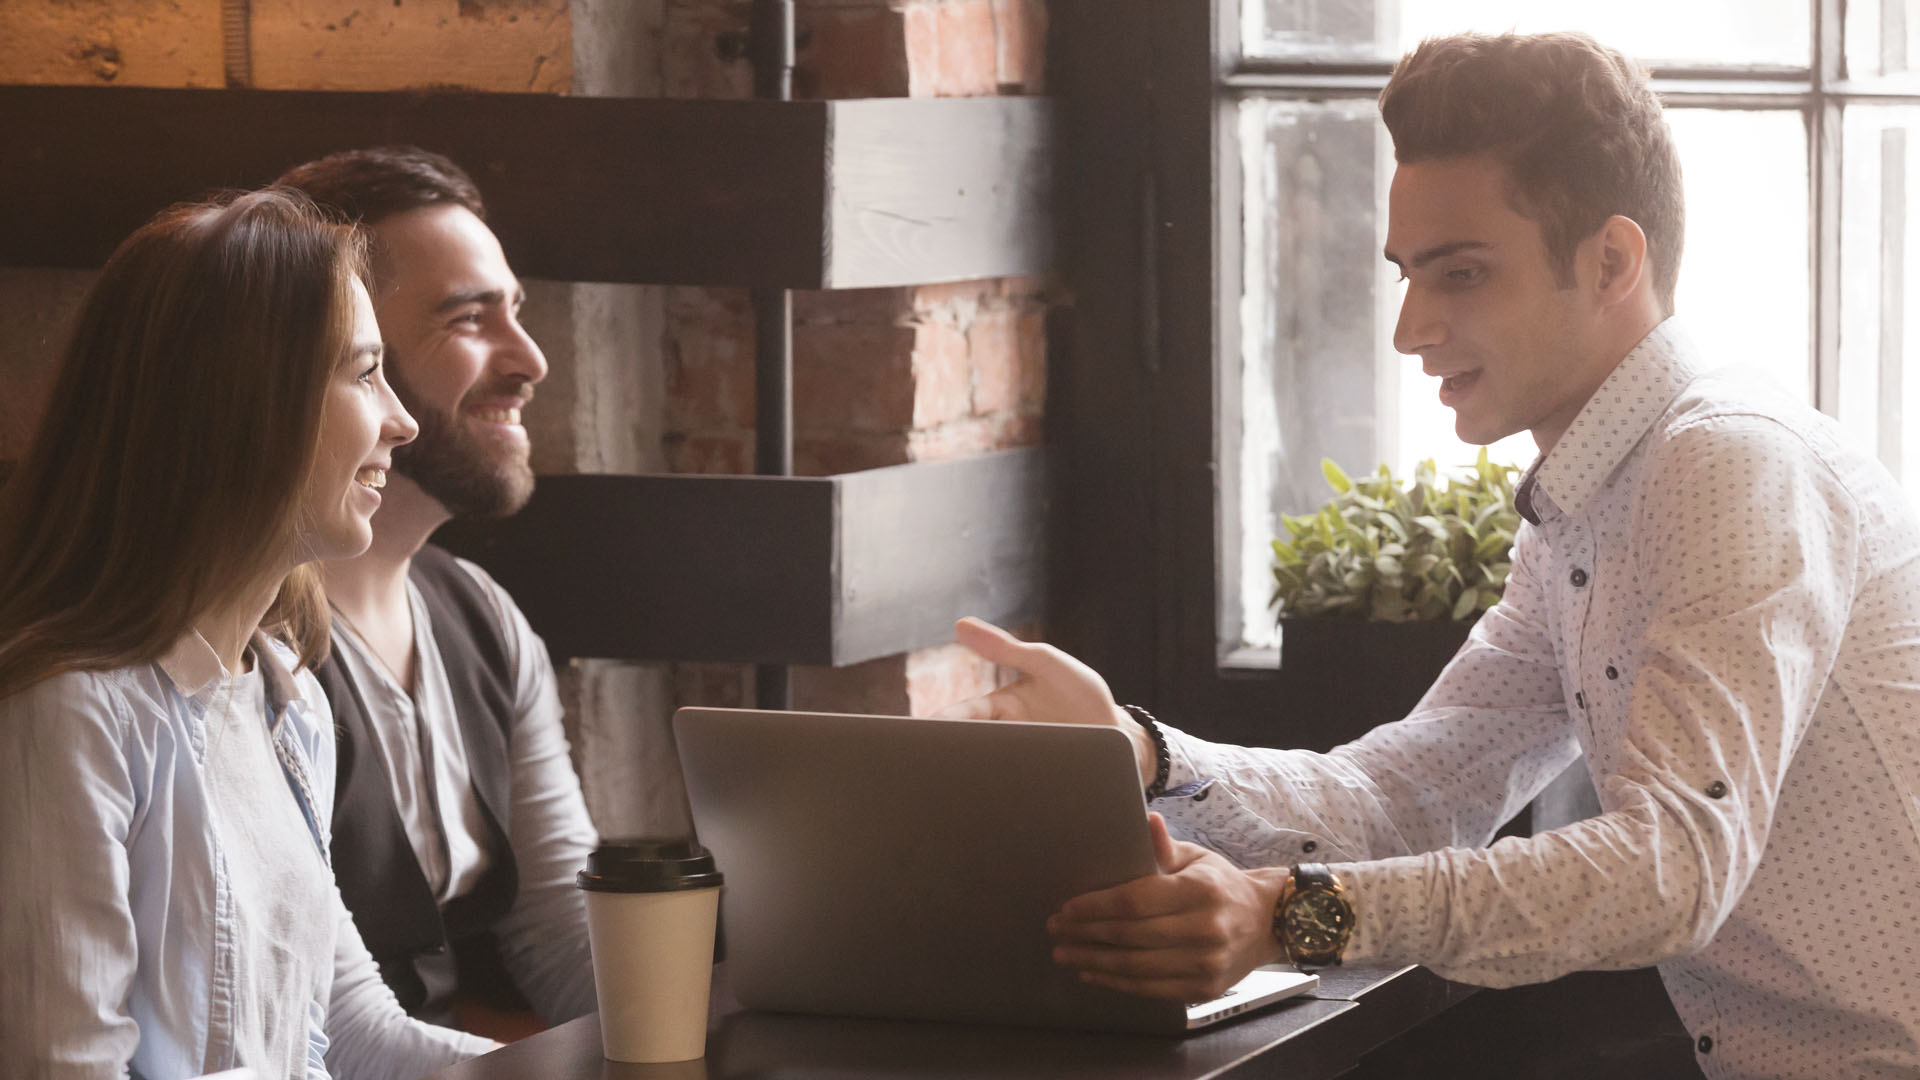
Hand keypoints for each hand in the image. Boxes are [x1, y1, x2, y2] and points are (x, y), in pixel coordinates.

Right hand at [935, 617, 1154, 785]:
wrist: (1122, 738)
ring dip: (974, 780)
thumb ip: (1007, 648)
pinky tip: (995, 809)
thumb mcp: (1048, 664)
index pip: (965, 715)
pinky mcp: (1037, 788)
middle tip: (928, 765)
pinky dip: (1004, 801)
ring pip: (988, 773)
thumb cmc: (1082, 695)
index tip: (924, 730)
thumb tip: (960, 624)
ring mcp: (1021, 765)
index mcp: (1001, 709)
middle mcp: (1006, 739)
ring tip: (956, 791)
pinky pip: (1014, 795)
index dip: (944, 723)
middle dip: (949, 756)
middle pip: (969, 748)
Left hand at [1047, 813, 1288, 1001]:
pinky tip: (1093, 973)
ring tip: (1065, 953)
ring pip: (1136, 967)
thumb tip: (1146, 820)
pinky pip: (1151, 988)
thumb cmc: (1220, 885)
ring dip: (1094, 961)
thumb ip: (1165, 847)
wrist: (1268, 922)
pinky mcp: (1203, 988)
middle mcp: (1204, 929)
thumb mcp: (1198, 858)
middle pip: (1130, 935)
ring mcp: (1205, 963)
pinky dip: (1117, 983)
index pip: (1135, 901)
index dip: (1096, 907)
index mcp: (1199, 891)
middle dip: (1085, 934)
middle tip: (1056, 930)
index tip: (1067, 908)